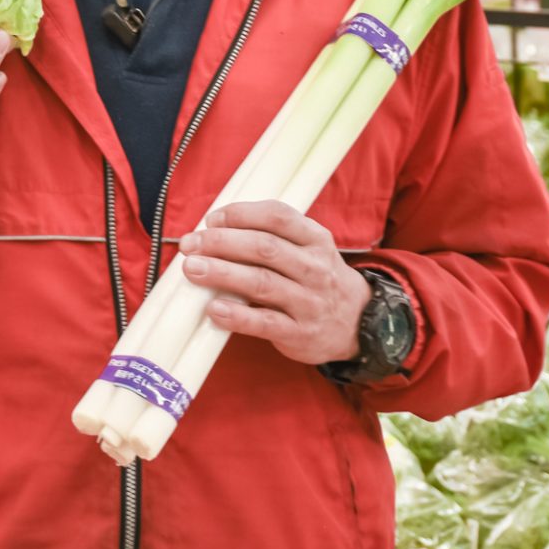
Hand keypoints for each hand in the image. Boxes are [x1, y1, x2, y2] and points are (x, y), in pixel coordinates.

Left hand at [179, 200, 371, 366]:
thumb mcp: (309, 248)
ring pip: (262, 283)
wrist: (357, 323)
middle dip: (222, 242)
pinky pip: (265, 323)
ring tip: (193, 269)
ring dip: (223, 273)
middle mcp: (315, 268)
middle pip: (265, 248)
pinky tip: (213, 309)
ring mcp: (309, 302)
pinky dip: (237, 316)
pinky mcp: (300, 333)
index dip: (241, 214)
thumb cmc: (316, 278)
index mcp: (315, 239)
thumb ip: (272, 237)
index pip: (278, 217)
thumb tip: (214, 230)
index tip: (211, 219)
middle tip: (191, 244)